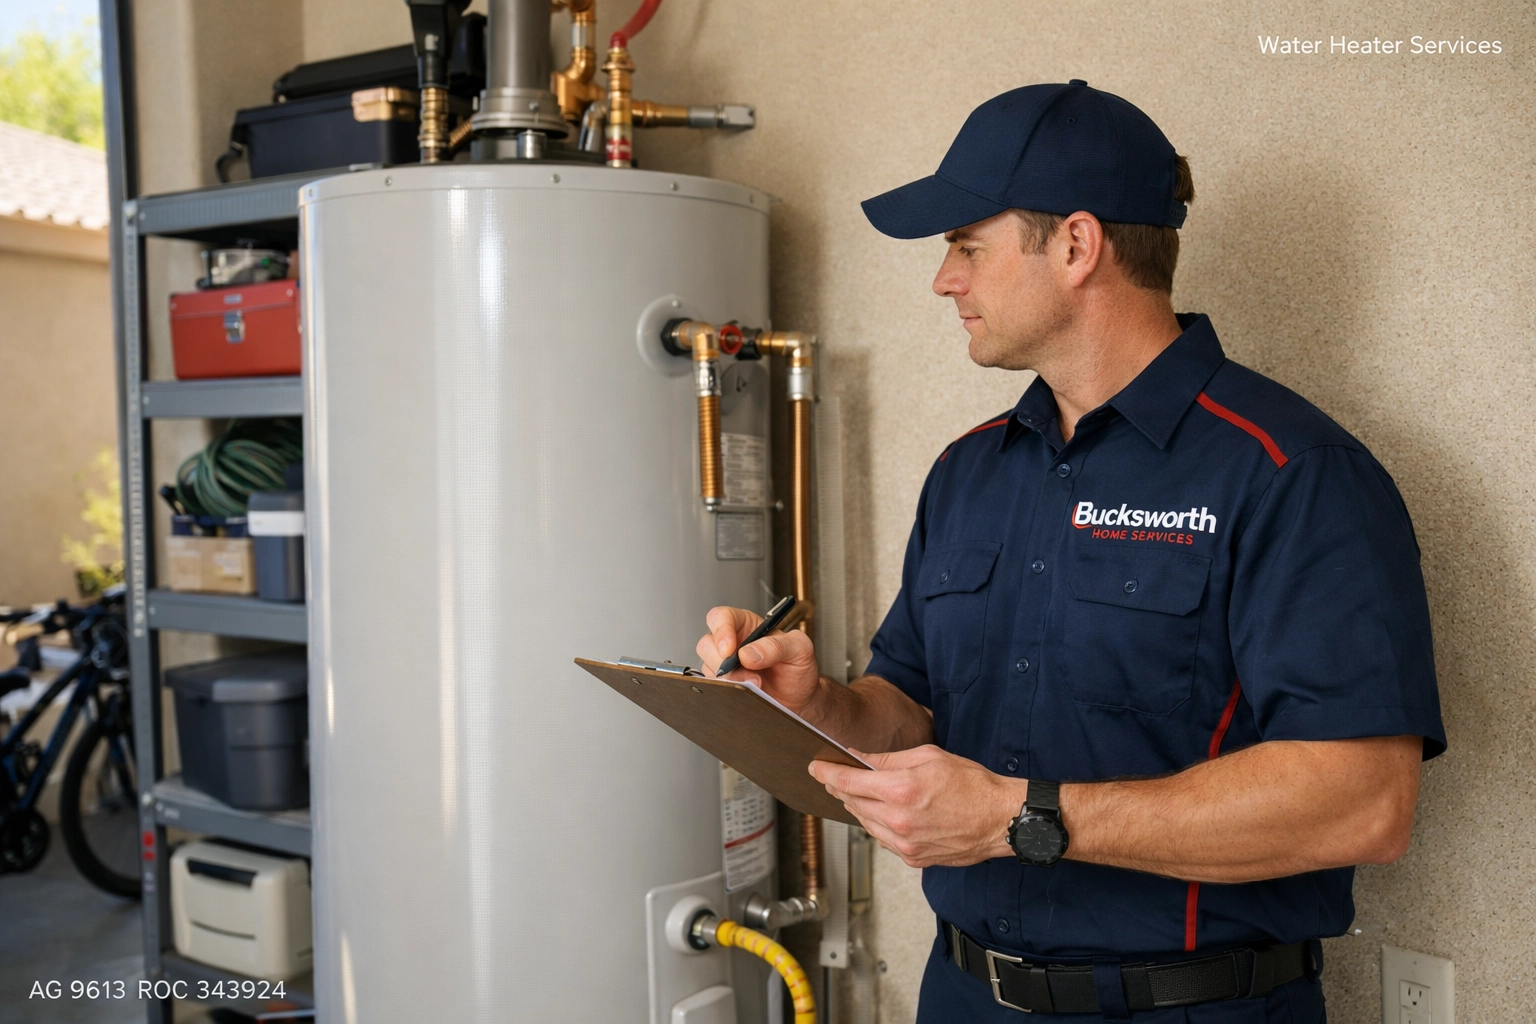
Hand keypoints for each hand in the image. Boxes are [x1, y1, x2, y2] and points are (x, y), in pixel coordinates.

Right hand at [696, 605, 824, 717]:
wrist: (799, 701)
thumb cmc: (798, 670)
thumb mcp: (799, 649)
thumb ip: (777, 645)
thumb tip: (748, 653)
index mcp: (748, 625)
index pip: (721, 617)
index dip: (721, 630)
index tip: (730, 649)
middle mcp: (732, 643)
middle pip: (707, 644)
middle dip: (724, 662)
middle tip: (749, 676)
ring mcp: (725, 666)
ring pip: (708, 668)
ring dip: (729, 680)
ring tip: (756, 687)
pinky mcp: (723, 686)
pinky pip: (713, 688)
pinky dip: (727, 693)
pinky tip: (745, 695)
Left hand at [809, 745, 1026, 867]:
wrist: (1000, 819)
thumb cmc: (972, 785)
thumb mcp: (928, 756)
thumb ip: (888, 760)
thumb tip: (859, 758)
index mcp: (901, 790)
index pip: (848, 781)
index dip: (826, 773)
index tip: (816, 768)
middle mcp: (898, 821)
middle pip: (852, 803)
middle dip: (841, 788)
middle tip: (836, 776)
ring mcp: (904, 844)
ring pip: (864, 823)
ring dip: (859, 807)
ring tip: (863, 792)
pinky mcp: (912, 858)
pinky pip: (882, 839)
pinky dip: (878, 824)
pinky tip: (885, 812)